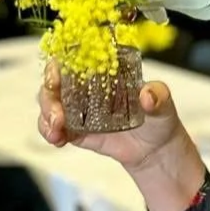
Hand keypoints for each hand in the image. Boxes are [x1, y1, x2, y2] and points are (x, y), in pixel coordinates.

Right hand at [37, 60, 187, 171]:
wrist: (156, 150)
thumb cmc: (159, 119)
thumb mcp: (164, 103)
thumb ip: (159, 96)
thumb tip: (148, 95)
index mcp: (105, 74)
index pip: (74, 60)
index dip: (59, 64)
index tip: (54, 75)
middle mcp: (87, 89)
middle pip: (54, 83)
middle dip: (49, 97)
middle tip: (57, 115)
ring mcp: (80, 110)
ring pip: (50, 105)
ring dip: (46, 116)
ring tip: (56, 131)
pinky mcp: (77, 131)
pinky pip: (55, 128)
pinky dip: (50, 132)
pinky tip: (56, 139)